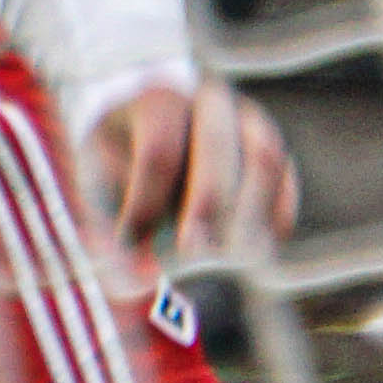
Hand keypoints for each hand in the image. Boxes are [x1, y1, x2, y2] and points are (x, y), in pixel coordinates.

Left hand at [78, 77, 295, 256]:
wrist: (147, 123)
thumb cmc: (119, 162)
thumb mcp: (97, 185)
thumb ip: (107, 231)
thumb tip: (136, 281)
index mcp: (155, 101)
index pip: (158, 152)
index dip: (147, 204)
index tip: (132, 245)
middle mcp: (207, 101)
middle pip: (218, 146)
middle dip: (207, 204)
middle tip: (192, 250)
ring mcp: (246, 118)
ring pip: (264, 158)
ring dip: (250, 212)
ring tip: (228, 254)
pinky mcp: (271, 146)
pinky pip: (285, 179)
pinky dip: (276, 216)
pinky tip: (256, 247)